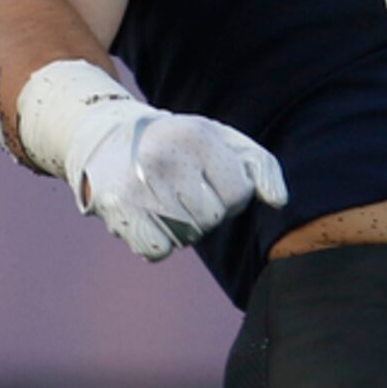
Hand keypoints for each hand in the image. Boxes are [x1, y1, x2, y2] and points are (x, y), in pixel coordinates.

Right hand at [66, 102, 287, 260]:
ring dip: (182, 227)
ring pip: (186, 237)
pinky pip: (157, 251)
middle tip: (183, 188)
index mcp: (197, 136)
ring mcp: (138, 185)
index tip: (209, 176)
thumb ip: (260, 166)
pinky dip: (156, 241)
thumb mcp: (221, 139)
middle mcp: (165, 158)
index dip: (231, 192)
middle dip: (205, 210)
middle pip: (212, 219)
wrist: (107, 139)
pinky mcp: (117, 209)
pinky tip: (147, 215)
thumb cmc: (178, 144)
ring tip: (165, 198)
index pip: (240, 193)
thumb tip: (279, 202)